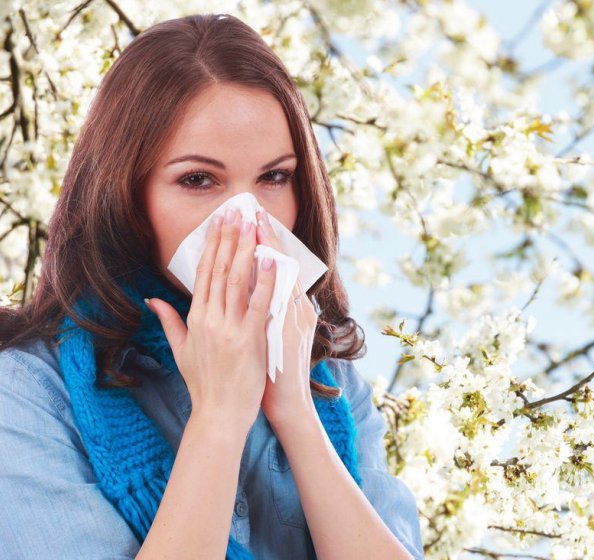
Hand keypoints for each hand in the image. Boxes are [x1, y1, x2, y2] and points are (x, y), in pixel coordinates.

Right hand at [146, 208, 276, 432]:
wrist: (218, 414)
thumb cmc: (203, 383)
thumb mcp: (180, 350)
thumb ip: (169, 321)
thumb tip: (151, 300)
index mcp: (195, 318)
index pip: (203, 273)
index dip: (212, 246)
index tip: (218, 223)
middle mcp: (210, 318)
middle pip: (220, 270)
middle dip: (228, 238)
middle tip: (235, 211)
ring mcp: (229, 328)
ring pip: (238, 280)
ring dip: (245, 249)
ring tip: (251, 224)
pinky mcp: (249, 339)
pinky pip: (259, 303)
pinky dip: (265, 280)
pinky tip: (270, 259)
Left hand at [255, 209, 318, 427]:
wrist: (286, 404)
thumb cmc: (274, 373)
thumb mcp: (274, 338)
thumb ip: (268, 313)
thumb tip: (261, 296)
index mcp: (289, 309)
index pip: (274, 269)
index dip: (262, 244)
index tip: (250, 221)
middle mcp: (294, 309)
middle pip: (277, 265)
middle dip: (260, 236)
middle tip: (249, 209)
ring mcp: (292, 319)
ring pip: (278, 275)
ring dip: (264, 247)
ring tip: (252, 221)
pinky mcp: (286, 332)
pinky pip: (278, 300)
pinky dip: (273, 278)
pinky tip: (266, 258)